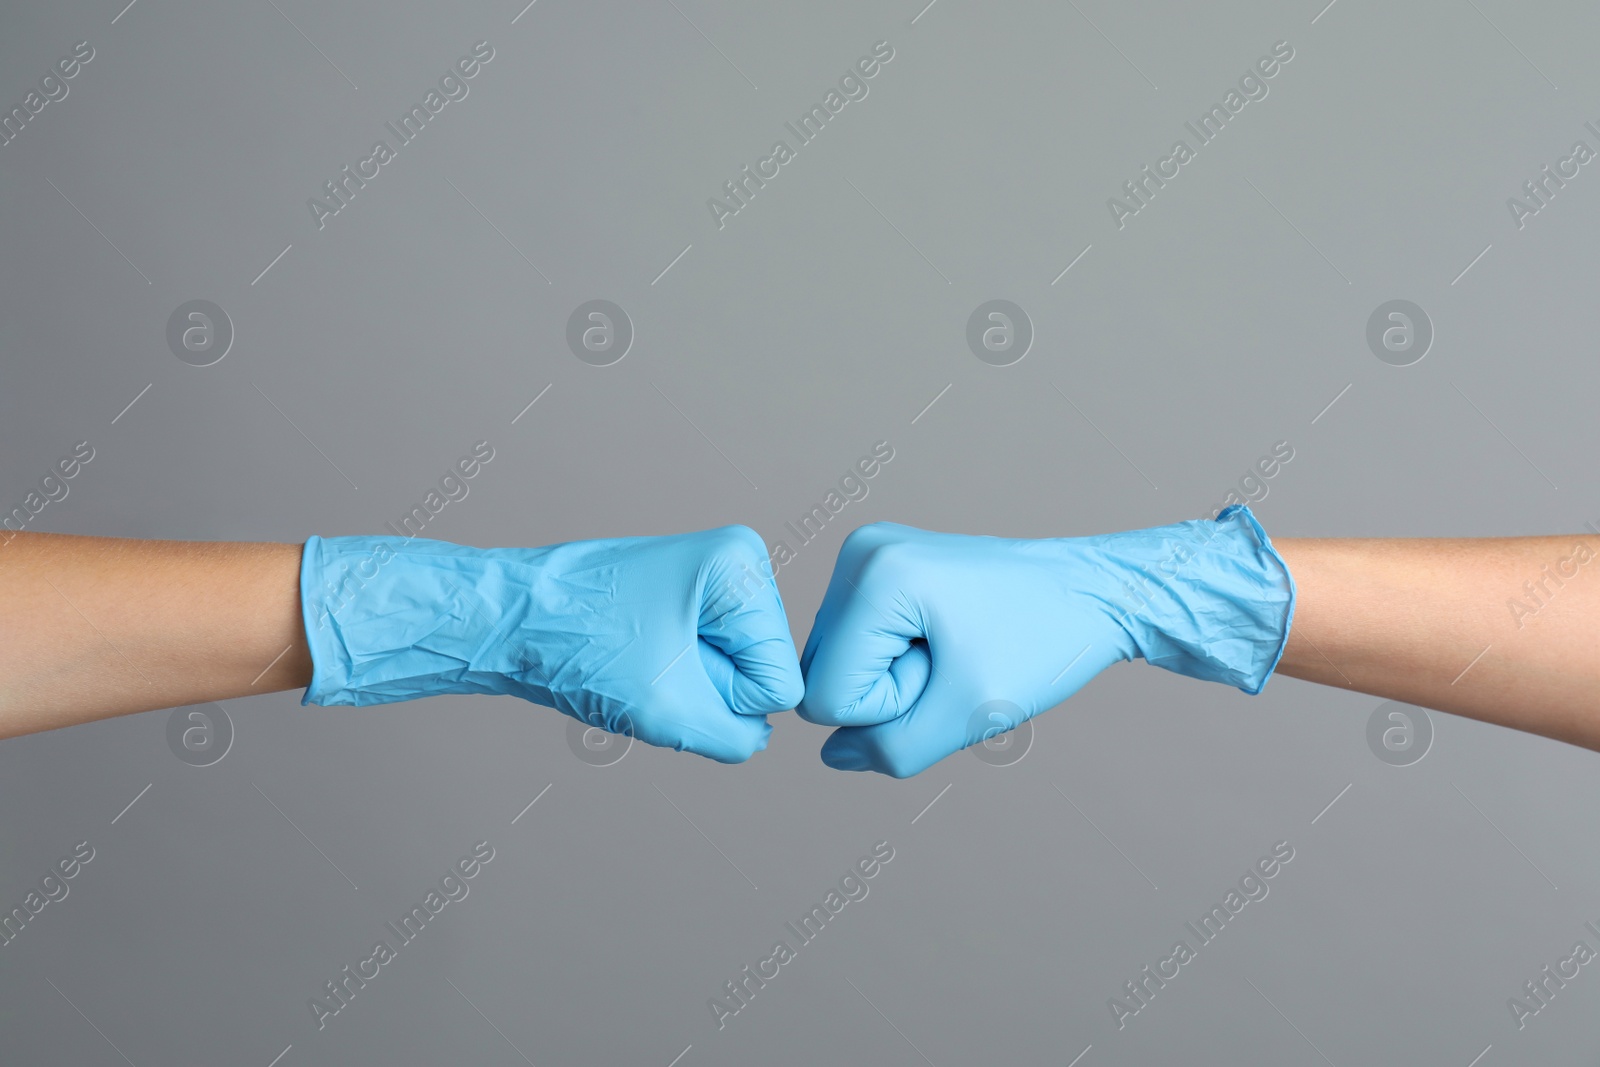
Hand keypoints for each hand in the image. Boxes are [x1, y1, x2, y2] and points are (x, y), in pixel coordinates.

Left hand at [300, 525, 802, 762]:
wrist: (501, 619)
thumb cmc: (575, 645)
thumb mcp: (667, 709)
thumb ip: (736, 738)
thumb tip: (755, 736)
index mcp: (742, 566)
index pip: (779, 681)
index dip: (726, 699)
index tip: (666, 671)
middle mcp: (737, 564)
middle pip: (758, 674)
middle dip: (706, 689)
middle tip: (646, 670)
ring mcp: (711, 581)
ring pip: (731, 675)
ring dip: (685, 688)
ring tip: (635, 664)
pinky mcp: (685, 601)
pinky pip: (703, 666)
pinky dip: (670, 680)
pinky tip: (632, 663)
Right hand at [796, 507, 1293, 776]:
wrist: (1096, 592)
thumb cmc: (1047, 642)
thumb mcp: (970, 714)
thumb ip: (891, 749)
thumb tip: (835, 754)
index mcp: (878, 576)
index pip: (827, 696)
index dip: (889, 710)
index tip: (951, 674)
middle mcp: (861, 552)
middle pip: (826, 675)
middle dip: (890, 691)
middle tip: (957, 663)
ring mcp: (868, 554)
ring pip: (839, 663)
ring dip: (896, 678)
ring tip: (957, 650)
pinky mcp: (881, 566)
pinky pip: (858, 645)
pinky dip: (899, 660)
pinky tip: (948, 641)